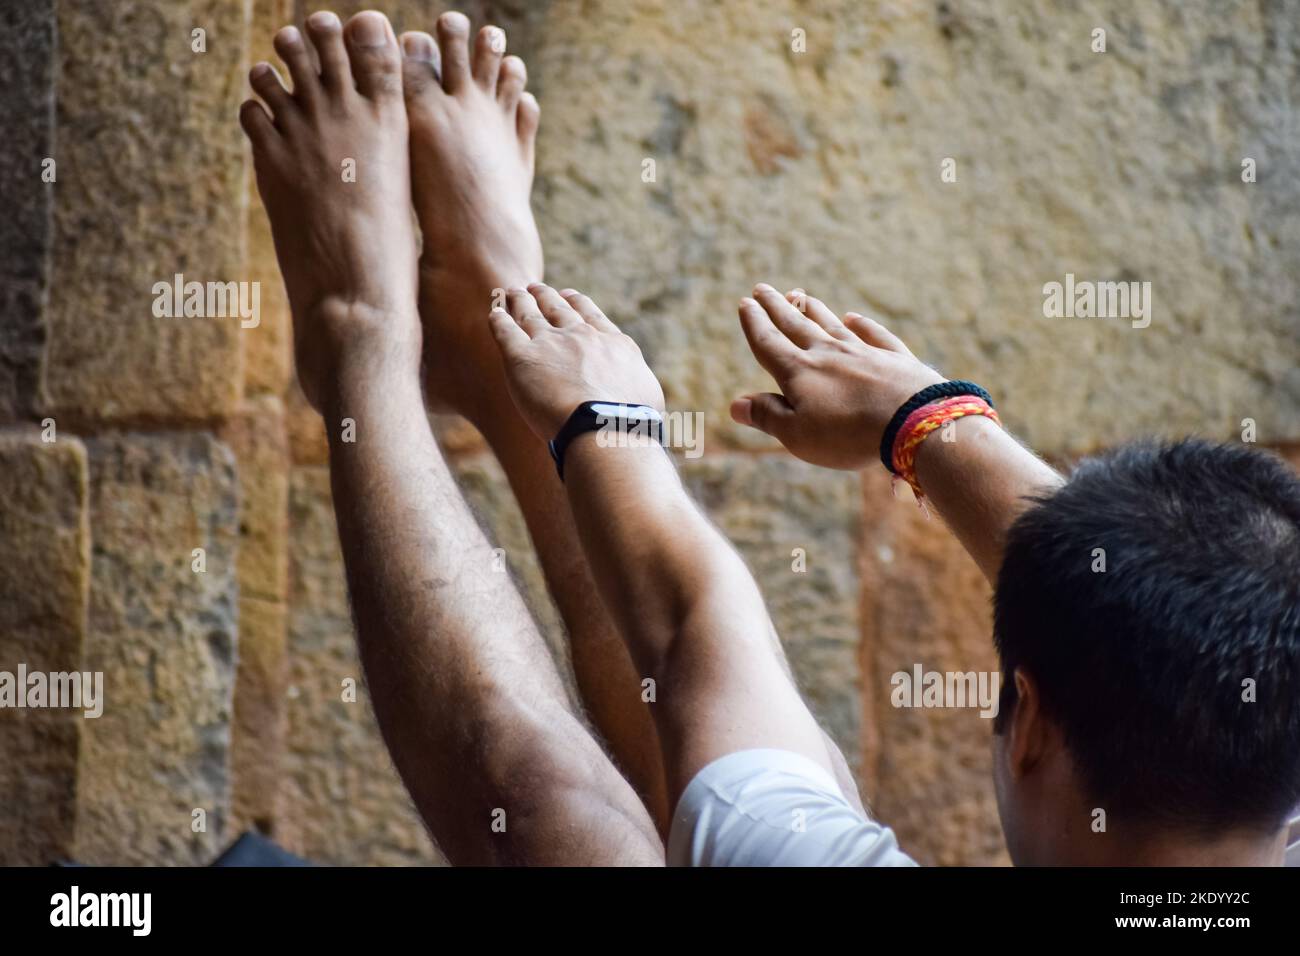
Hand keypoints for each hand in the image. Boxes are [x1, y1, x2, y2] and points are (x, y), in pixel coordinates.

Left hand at [488, 283, 665, 439]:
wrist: (605, 426)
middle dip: (546, 296)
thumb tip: (634, 397)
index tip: (569, 295)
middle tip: (536, 288)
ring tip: (513, 292)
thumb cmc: (631, 422)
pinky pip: (505, 331)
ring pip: (529, 314)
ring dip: (520, 300)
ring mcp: (550, 344)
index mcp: (611, 343)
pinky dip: (498, 320)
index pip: (591, 316)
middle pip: (558, 308)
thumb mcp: (646, 395)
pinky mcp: (522, 358)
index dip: (577, 302)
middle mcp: (580, 337)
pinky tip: (494, 314)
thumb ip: (634, 386)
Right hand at [730, 283, 943, 469]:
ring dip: (814, 309)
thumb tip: (736, 404)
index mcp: (799, 372)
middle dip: (777, 307)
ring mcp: (864, 352)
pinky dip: (862, 325)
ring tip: (801, 295)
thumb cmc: (848, 434)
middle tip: (762, 288)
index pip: (769, 343)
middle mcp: (828, 353)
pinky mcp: (895, 358)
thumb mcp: (798, 435)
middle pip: (797, 325)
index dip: (755, 324)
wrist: (914, 422)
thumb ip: (768, 416)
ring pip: (832, 324)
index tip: (745, 304)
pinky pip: (874, 335)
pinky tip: (854, 318)